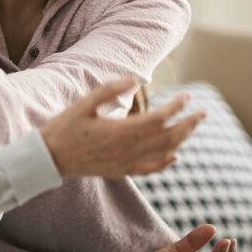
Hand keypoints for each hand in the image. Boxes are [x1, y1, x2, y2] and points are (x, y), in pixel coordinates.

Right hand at [40, 78, 205, 178]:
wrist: (49, 158)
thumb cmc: (65, 126)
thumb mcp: (85, 102)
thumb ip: (111, 89)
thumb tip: (136, 80)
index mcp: (120, 131)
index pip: (159, 119)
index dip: (176, 108)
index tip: (187, 96)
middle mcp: (127, 150)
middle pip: (168, 137)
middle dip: (188, 125)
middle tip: (202, 113)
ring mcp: (125, 163)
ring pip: (163, 153)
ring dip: (181, 139)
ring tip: (192, 127)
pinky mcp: (120, 171)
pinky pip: (150, 169)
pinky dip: (166, 163)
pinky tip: (176, 156)